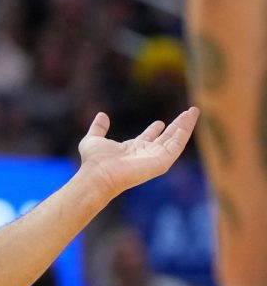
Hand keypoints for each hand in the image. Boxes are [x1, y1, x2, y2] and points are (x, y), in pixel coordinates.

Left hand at [78, 107, 199, 198]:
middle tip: (188, 112)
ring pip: (175, 140)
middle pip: (166, 138)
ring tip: (193, 112)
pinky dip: (184, 133)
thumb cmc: (94, 161)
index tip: (161, 122)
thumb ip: (98, 128)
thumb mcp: (93, 139)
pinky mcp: (162, 162)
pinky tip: (189, 121)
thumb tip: (101, 115)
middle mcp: (146, 154)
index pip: (148, 139)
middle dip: (177, 125)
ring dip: (185, 126)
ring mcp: (155, 158)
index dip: (155, 130)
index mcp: (132, 149)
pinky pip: (177, 145)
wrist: (99, 174)